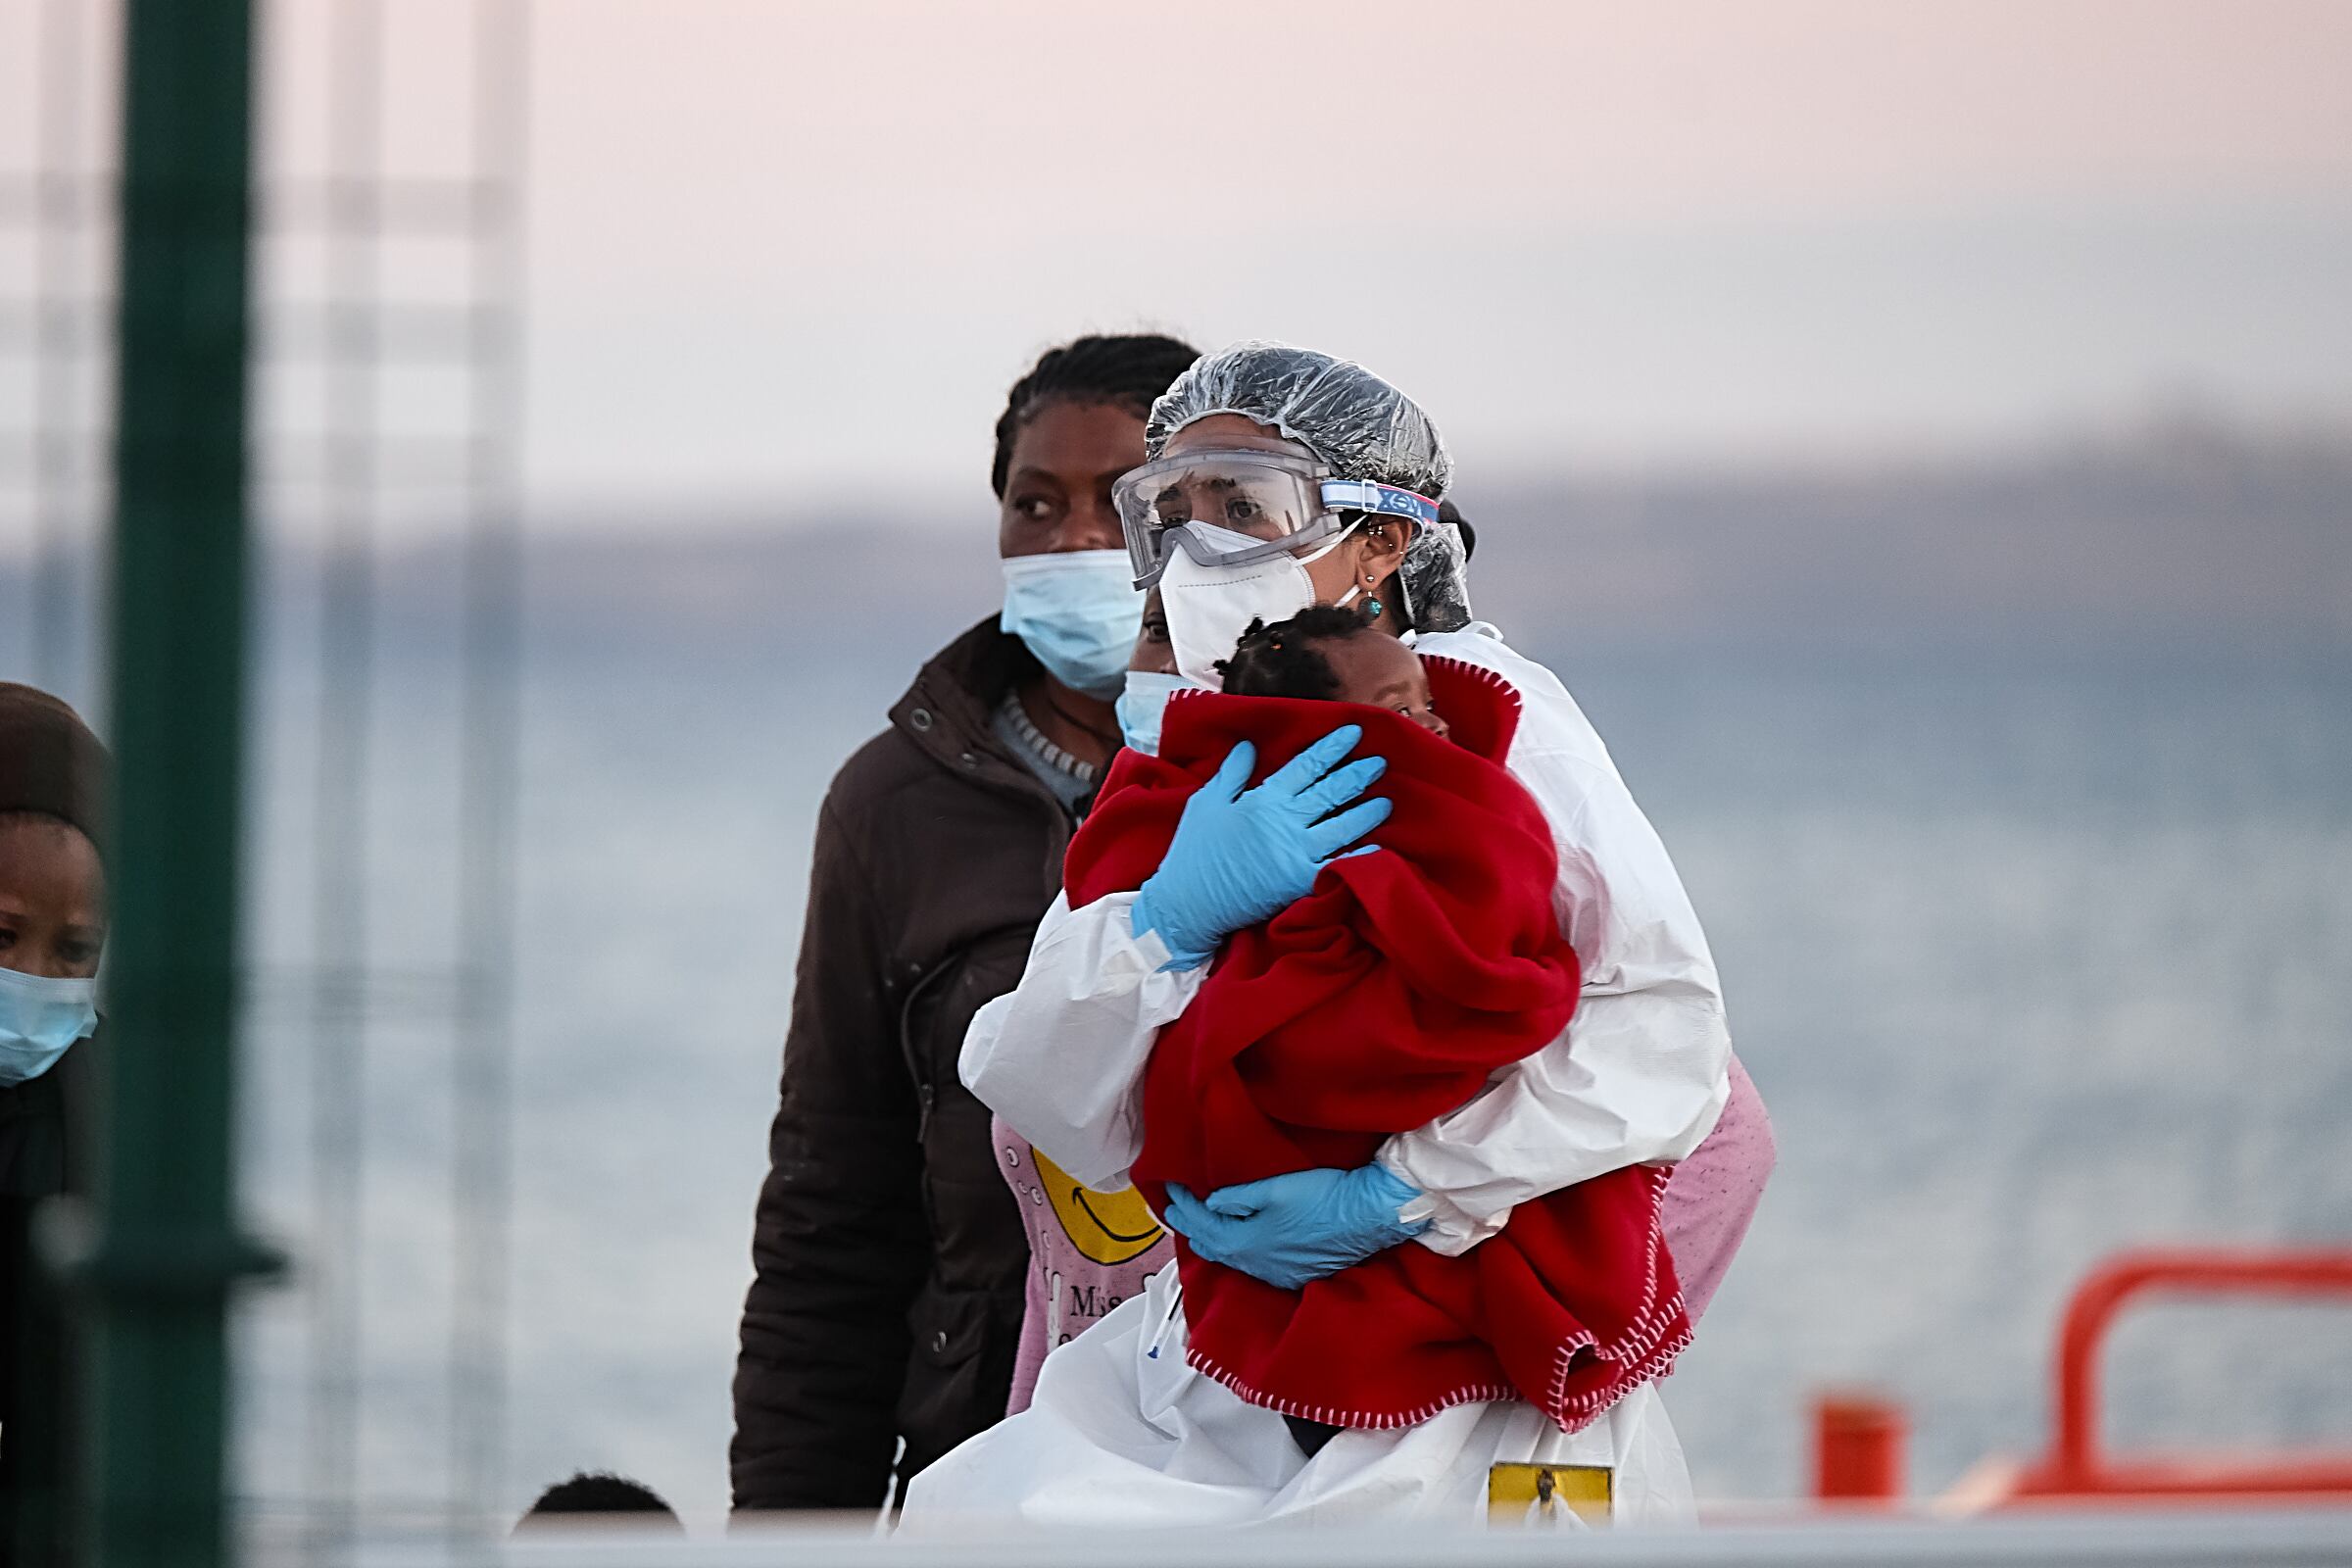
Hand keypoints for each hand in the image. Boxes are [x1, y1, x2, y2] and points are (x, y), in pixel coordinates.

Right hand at [1130, 724, 1390, 969]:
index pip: (1306, 766)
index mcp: (1263, 799)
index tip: (1353, 733)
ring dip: (1367, 812)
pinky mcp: (1300, 883)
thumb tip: (1248, 745)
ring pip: (1343, 826)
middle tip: (1381, 762)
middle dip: (1358, 774)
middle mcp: (1285, 822)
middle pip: (1331, 792)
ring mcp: (1295, 853)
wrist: (1188, 904)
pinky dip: (1359, 856)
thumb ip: (1231, 773)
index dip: (1332, 748)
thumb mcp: (1206, 803)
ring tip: (1387, 802)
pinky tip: (1378, 848)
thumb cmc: (1193, 853)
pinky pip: (1337, 865)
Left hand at [1160, 1163, 1427, 1290]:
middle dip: (1192, 1226)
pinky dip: (1238, 1250)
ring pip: (1233, 1259)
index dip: (1183, 1206)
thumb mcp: (1275, 1189)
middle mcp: (1256, 1266)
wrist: (1367, 1216)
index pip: (1201, 1226)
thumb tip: (1210, 1203)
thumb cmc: (1322, 1197)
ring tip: (1201, 1223)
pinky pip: (1254, 1265)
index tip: (1170, 1188)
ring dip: (1214, 1239)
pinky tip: (1240, 1240)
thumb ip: (1237, 1199)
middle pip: (1212, 1248)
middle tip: (1178, 1207)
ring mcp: (1276, 1274)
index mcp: (1245, 1243)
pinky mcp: (1295, 1274)